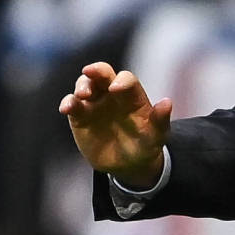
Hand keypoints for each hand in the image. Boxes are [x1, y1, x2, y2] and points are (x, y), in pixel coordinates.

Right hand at [59, 62, 171, 189]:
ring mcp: (95, 104)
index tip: (116, 89)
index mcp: (133, 96)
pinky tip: (66, 109)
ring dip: (81, 86)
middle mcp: (112, 95)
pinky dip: (68, 103)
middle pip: (103, 74)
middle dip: (96, 70)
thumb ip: (160, 120)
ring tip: (82, 96)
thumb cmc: (145, 145)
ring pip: (85, 85)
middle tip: (90, 72)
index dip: (122, 81)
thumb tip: (167, 102)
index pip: (126, 79)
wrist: (127, 164)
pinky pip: (72, 105)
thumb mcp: (156, 136)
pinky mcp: (80, 116)